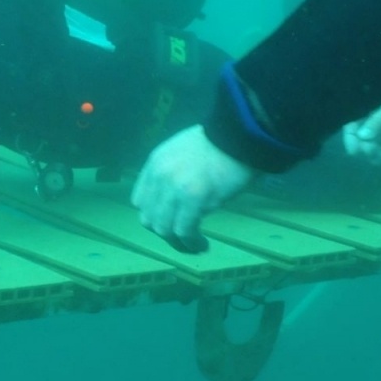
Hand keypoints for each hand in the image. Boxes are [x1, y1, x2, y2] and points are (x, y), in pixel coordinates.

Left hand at [130, 125, 253, 253]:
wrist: (240, 135)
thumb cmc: (219, 144)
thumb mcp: (183, 153)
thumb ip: (173, 175)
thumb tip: (175, 201)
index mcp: (154, 163)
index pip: (140, 200)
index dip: (154, 215)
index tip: (170, 221)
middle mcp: (159, 175)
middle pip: (149, 218)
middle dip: (165, 232)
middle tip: (184, 238)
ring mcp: (174, 187)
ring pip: (164, 228)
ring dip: (178, 243)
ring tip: (194, 246)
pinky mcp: (193, 198)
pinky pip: (185, 230)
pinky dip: (192, 243)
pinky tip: (203, 245)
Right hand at [343, 88, 380, 166]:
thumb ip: (379, 121)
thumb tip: (362, 137)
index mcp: (371, 105)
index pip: (353, 121)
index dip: (350, 135)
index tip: (353, 150)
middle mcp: (373, 116)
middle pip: (360, 133)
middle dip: (361, 145)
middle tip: (366, 155)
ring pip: (371, 141)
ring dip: (371, 151)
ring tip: (376, 160)